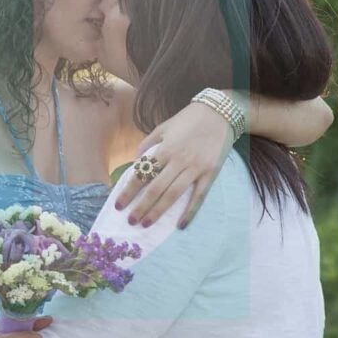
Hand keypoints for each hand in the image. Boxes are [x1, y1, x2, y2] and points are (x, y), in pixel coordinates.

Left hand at [113, 102, 232, 228]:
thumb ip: (147, 145)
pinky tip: (181, 225)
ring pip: (174, 195)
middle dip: (141, 207)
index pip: (142, 174)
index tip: (119, 205)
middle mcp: (178, 160)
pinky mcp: (210, 173)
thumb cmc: (188, 120)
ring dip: (159, 212)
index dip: (128, 191)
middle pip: (156, 189)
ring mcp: (195, 168)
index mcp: (165, 149)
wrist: (219, 113)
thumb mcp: (163, 127)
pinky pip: (199, 196)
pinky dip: (190, 212)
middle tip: (131, 221)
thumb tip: (135, 164)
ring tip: (146, 224)